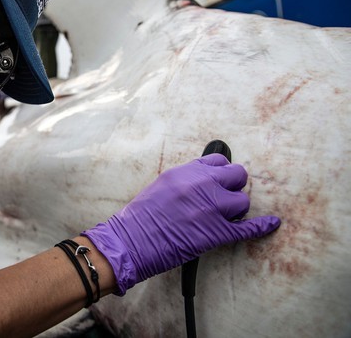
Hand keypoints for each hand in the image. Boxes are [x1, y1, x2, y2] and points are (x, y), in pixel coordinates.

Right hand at [82, 154, 280, 294]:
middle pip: (237, 176)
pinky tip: (272, 224)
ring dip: (235, 210)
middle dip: (233, 187)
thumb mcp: (161, 186)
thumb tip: (203, 180)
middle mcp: (201, 184)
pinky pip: (248, 228)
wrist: (131, 242)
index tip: (220, 181)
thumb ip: (185, 180)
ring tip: (221, 219)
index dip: (221, 173)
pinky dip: (262, 227)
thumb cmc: (140, 218)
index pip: (218, 162)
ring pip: (242, 201)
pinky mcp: (216, 232)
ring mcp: (211, 208)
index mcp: (185, 172)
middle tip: (224, 198)